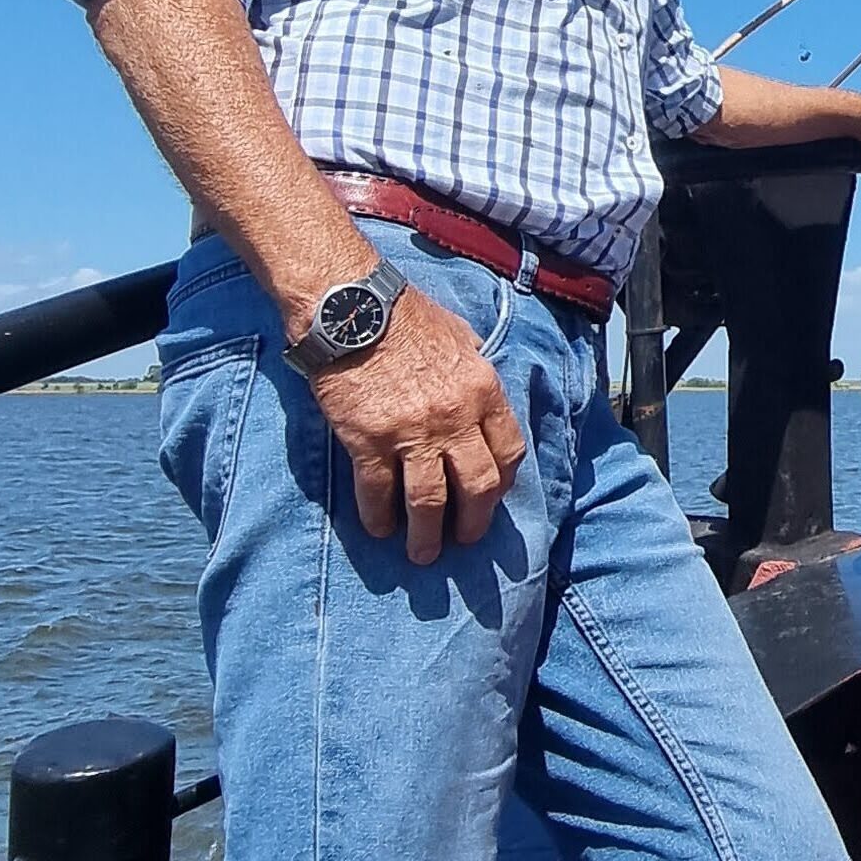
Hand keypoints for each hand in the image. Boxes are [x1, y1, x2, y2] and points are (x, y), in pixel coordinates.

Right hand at [305, 287, 527, 564]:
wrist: (352, 306)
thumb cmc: (408, 316)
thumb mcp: (461, 336)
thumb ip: (475, 372)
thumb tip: (481, 399)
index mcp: (483, 390)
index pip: (508, 451)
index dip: (503, 484)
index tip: (492, 499)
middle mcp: (454, 417)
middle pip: (476, 486)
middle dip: (473, 522)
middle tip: (464, 539)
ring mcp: (411, 432)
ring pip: (428, 501)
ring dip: (427, 536)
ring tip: (423, 554)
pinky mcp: (368, 440)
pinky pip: (377, 493)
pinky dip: (378, 518)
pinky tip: (379, 530)